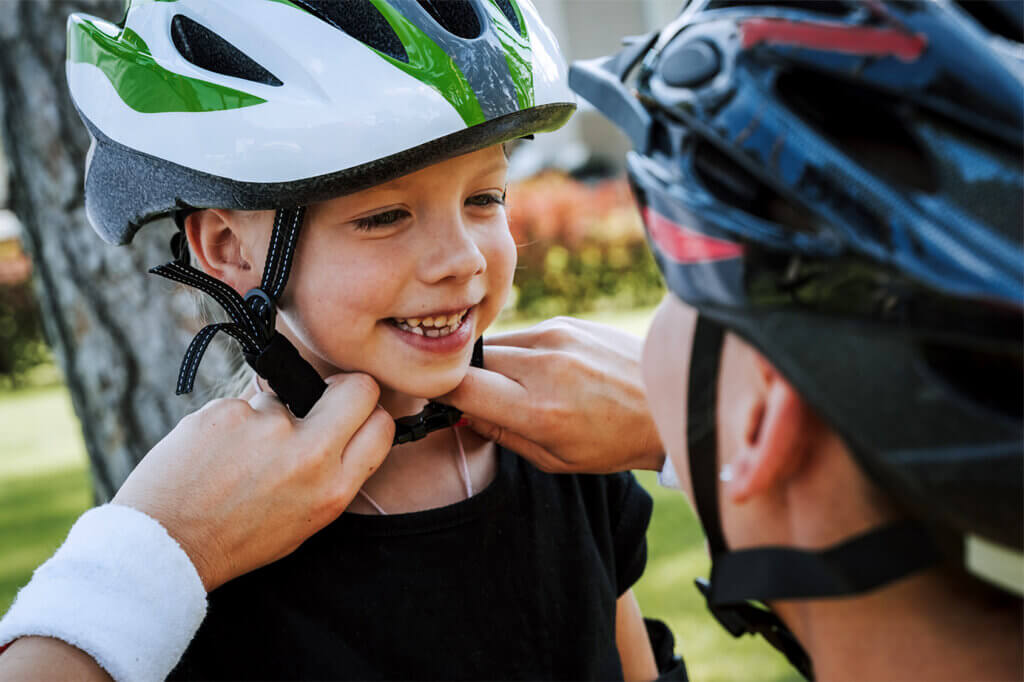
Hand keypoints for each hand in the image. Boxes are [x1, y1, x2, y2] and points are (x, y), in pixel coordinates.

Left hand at [113, 373, 393, 590]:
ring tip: (235, 459)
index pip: (381, 424)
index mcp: (333, 488)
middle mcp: (309, 455)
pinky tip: (211, 454)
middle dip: (342, 388)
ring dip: (266, 417)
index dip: (368, 414)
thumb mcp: (305, 521)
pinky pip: (241, 404)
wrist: (166, 544)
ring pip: (283, 398)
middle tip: (316, 401)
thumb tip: (347, 428)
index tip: (351, 414)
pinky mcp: (228, 411)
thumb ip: (332, 474)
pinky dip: (229, 424)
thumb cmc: (235, 538)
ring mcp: (267, 427)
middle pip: (356, 389)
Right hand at [439, 317, 663, 473]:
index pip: (461, 387)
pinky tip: (547, 371)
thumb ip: (500, 433)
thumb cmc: (613, 441)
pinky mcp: (566, 321)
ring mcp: (556, 336)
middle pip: (473, 361)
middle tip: (483, 398)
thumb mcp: (554, 458)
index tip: (443, 402)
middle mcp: (544, 366)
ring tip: (521, 387)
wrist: (669, 402)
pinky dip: (523, 353)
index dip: (443, 394)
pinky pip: (524, 334)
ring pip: (496, 343)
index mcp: (539, 409)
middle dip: (469, 379)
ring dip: (496, 364)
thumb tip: (460, 412)